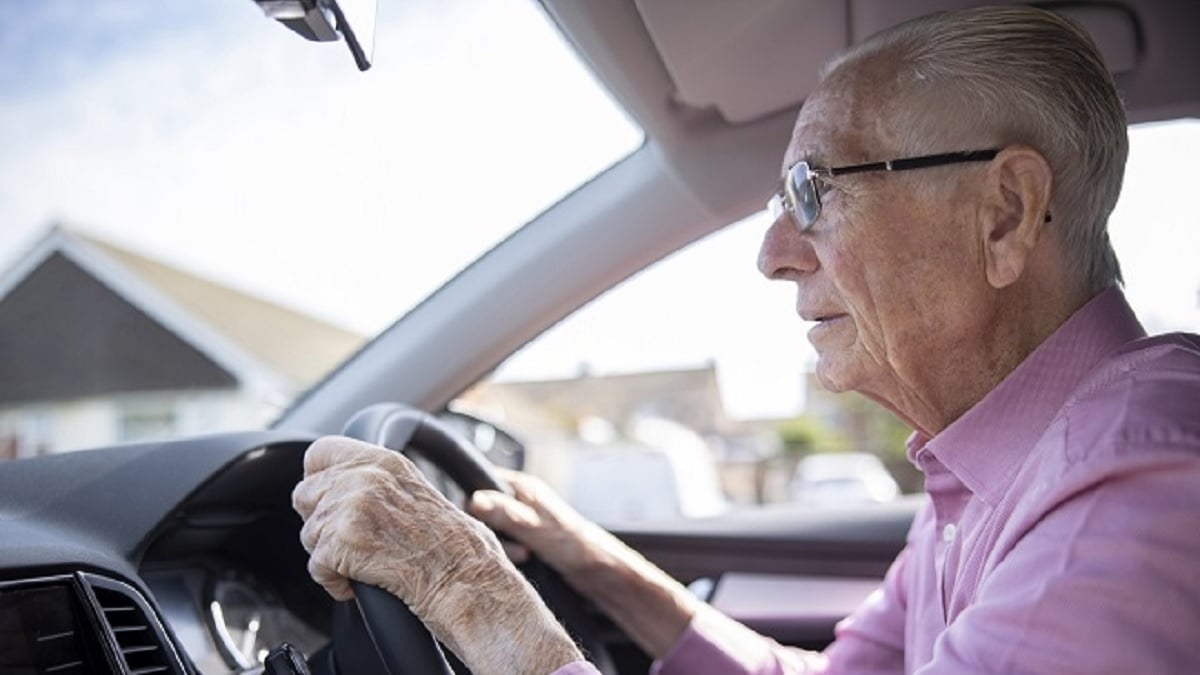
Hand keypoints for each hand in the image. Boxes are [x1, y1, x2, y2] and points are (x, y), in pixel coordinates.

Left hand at [292, 436, 581, 674]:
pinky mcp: (342, 543)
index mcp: (383, 460)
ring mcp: (351, 508)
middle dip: (322, 522)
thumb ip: (376, 482)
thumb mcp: (416, 491)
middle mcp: (364, 477)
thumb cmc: (453, 546)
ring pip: (309, 535)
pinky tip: (360, 582)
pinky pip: (315, 567)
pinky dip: (334, 582)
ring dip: (330, 556)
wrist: (467, 579)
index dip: (318, 479)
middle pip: (305, 495)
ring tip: (365, 562)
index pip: (319, 452)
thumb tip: (338, 486)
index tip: (327, 499)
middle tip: (353, 541)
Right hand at [468, 468, 610, 575]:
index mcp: (523, 487)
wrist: (603, 572)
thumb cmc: (575, 544)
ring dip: (503, 548)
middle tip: (514, 546)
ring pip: (494, 532)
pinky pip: (505, 547)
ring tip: (525, 556)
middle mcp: (521, 501)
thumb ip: (504, 514)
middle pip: (484, 512)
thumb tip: (473, 500)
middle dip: (492, 532)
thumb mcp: (534, 527)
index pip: (481, 482)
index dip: (473, 501)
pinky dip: (510, 557)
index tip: (478, 523)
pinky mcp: (527, 542)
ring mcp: (524, 522)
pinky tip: (524, 563)